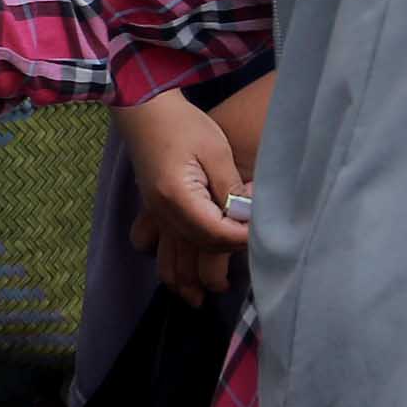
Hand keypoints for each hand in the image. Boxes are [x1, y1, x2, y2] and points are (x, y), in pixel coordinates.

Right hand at [123, 94, 249, 304]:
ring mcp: (154, 212)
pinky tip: (177, 268)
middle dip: (223, 259)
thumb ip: (231, 188)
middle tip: (247, 261)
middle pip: (196, 248)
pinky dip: (166, 261)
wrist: (144, 108)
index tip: (262, 236)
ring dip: (185, 279)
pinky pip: (154, 244)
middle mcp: (162, 211)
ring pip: (168, 258)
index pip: (215, 233)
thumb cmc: (183, 124)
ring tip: (201, 297)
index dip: (241, 238)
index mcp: (178, 197)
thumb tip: (247, 215)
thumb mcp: (216, 151)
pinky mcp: (152, 207)